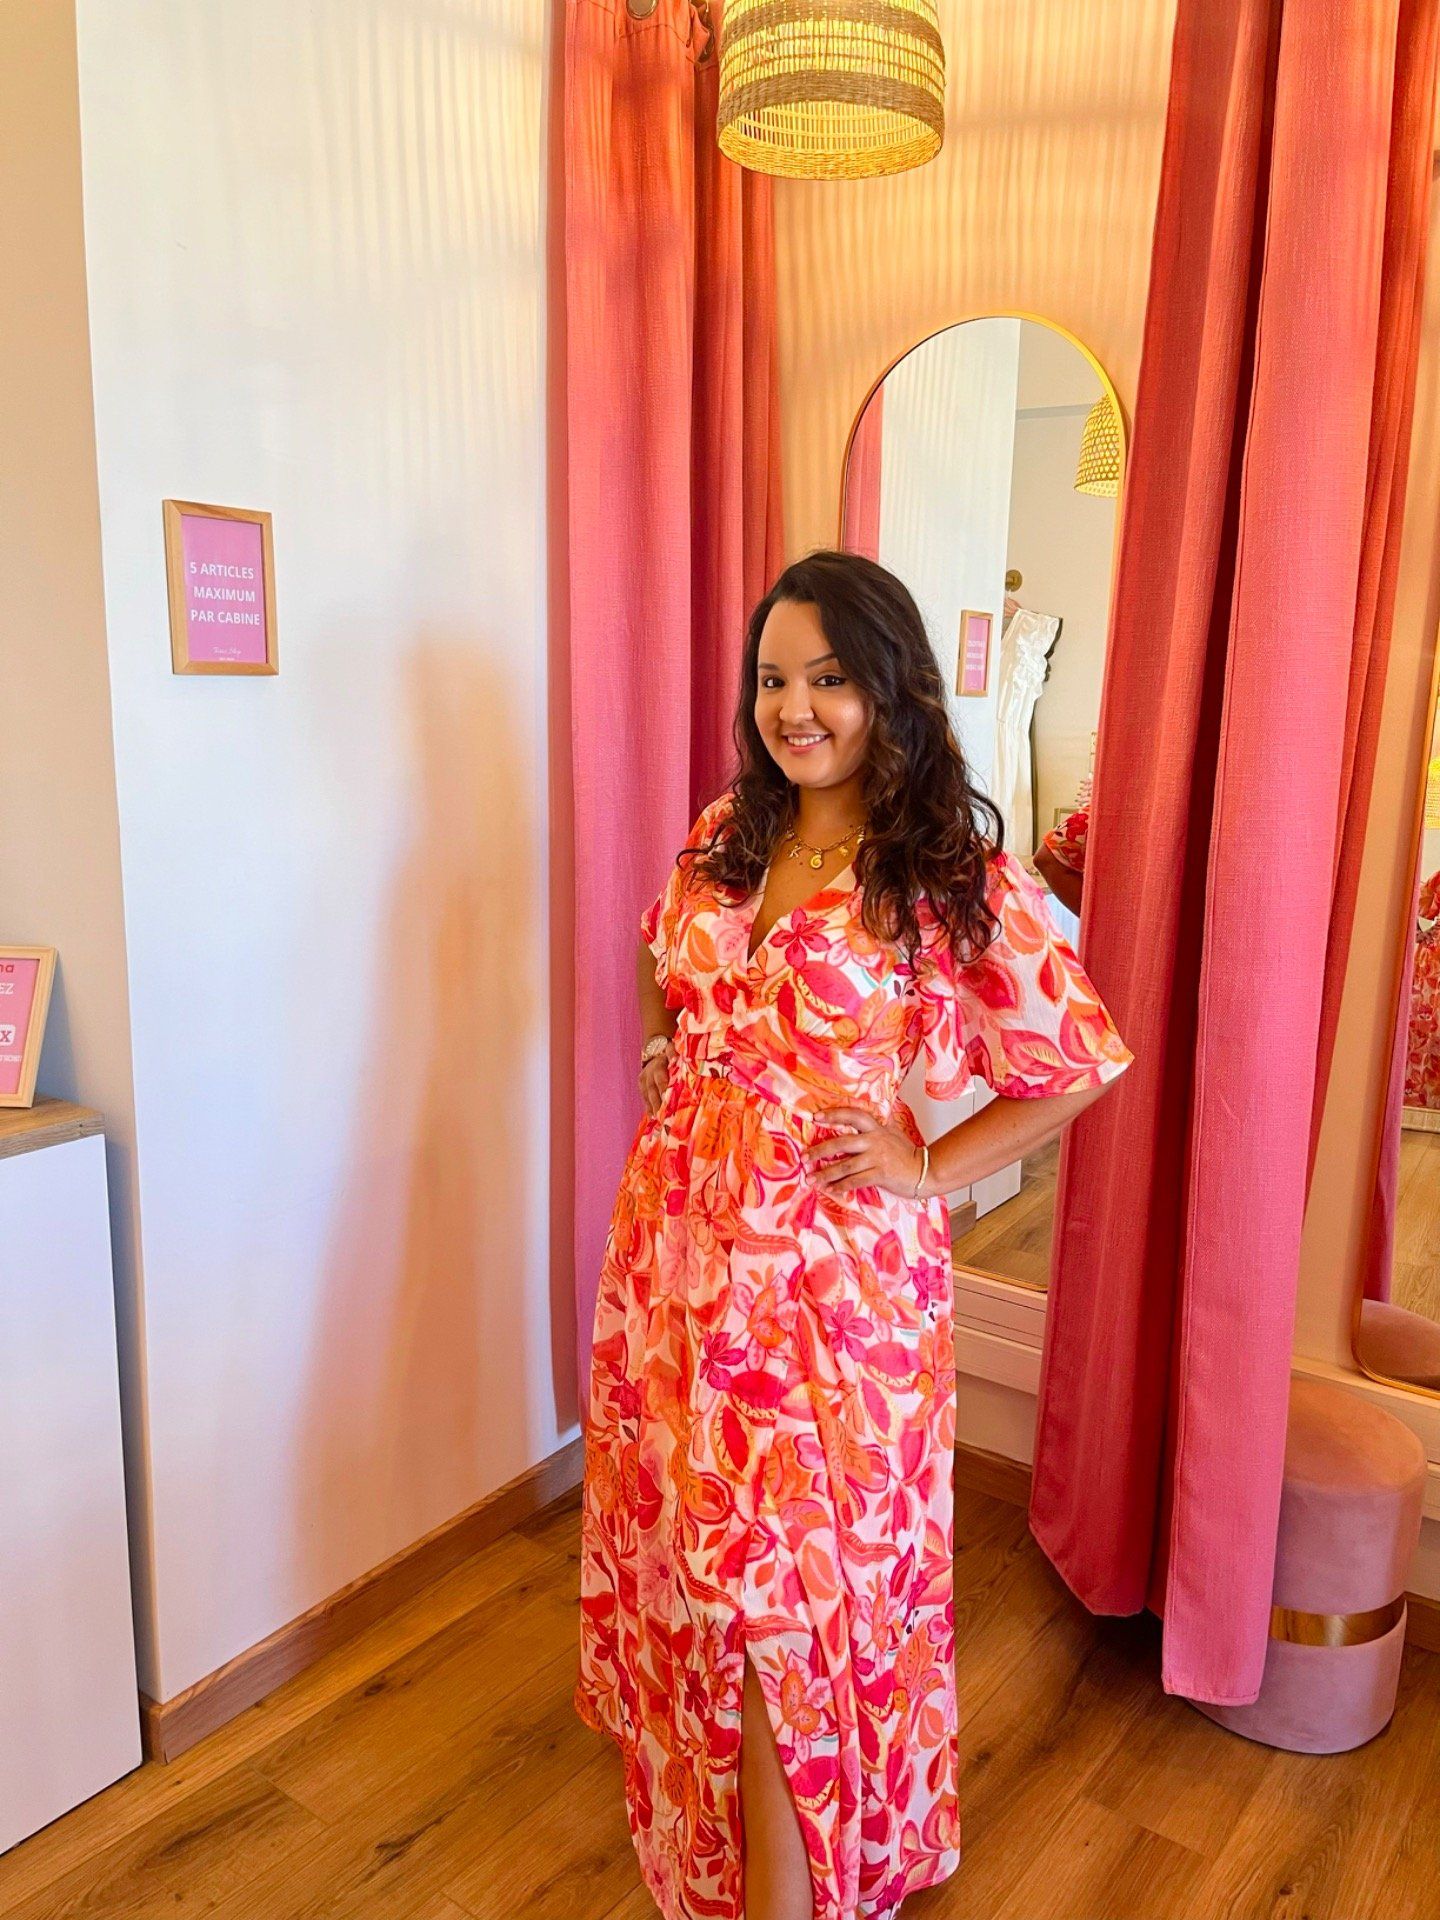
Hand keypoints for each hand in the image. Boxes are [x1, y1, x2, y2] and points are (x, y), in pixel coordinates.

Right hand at [639, 1041, 673, 1114]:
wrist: (654, 1049)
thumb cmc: (668, 1052)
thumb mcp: (671, 1048)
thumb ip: (673, 1053)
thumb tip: (676, 1058)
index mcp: (657, 1065)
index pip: (660, 1079)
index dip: (663, 1089)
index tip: (667, 1100)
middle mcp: (648, 1074)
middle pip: (653, 1091)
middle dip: (658, 1104)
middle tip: (663, 1116)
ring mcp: (643, 1081)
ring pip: (648, 1096)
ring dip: (653, 1109)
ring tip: (659, 1120)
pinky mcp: (641, 1086)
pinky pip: (645, 1099)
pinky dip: (649, 1109)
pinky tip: (653, 1118)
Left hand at [803, 1106, 927, 1198]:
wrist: (925, 1171)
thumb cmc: (907, 1154)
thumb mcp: (893, 1133)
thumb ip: (879, 1124)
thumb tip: (870, 1114)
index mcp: (876, 1128)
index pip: (853, 1115)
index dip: (834, 1114)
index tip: (815, 1117)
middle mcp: (875, 1140)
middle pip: (842, 1142)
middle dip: (820, 1150)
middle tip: (804, 1157)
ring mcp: (877, 1158)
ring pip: (845, 1165)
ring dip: (826, 1173)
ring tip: (811, 1179)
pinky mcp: (880, 1174)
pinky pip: (855, 1181)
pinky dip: (841, 1186)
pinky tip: (831, 1190)